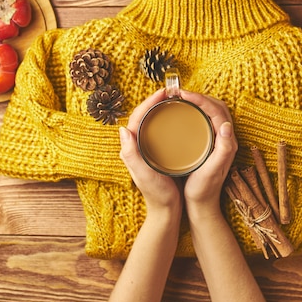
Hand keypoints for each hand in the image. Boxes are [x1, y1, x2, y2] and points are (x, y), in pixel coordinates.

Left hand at [119, 89, 181, 211]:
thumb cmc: (157, 195)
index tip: (164, 92)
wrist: (167, 211)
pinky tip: (179, 117)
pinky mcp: (158, 153)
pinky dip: (167, 120)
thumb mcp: (144, 175)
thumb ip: (132, 155)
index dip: (149, 101)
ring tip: (175, 99)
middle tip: (171, 91)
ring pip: (152, 122)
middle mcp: (137, 146)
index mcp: (131, 147)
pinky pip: (160, 130)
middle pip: (144, 116)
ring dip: (161, 108)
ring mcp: (147, 149)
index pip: (137, 117)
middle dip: (155, 101)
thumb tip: (123, 129)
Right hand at [181, 91, 237, 213]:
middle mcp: (225, 139)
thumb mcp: (212, 171)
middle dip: (199, 96)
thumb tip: (227, 125)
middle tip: (179, 93)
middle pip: (215, 107)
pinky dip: (195, 111)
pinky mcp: (210, 144)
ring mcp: (218, 141)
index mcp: (227, 142)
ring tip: (179, 99)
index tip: (183, 94)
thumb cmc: (204, 190)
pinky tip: (182, 114)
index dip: (200, 99)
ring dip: (197, 102)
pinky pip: (205, 120)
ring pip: (210, 112)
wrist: (202, 205)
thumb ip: (223, 149)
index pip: (216, 110)